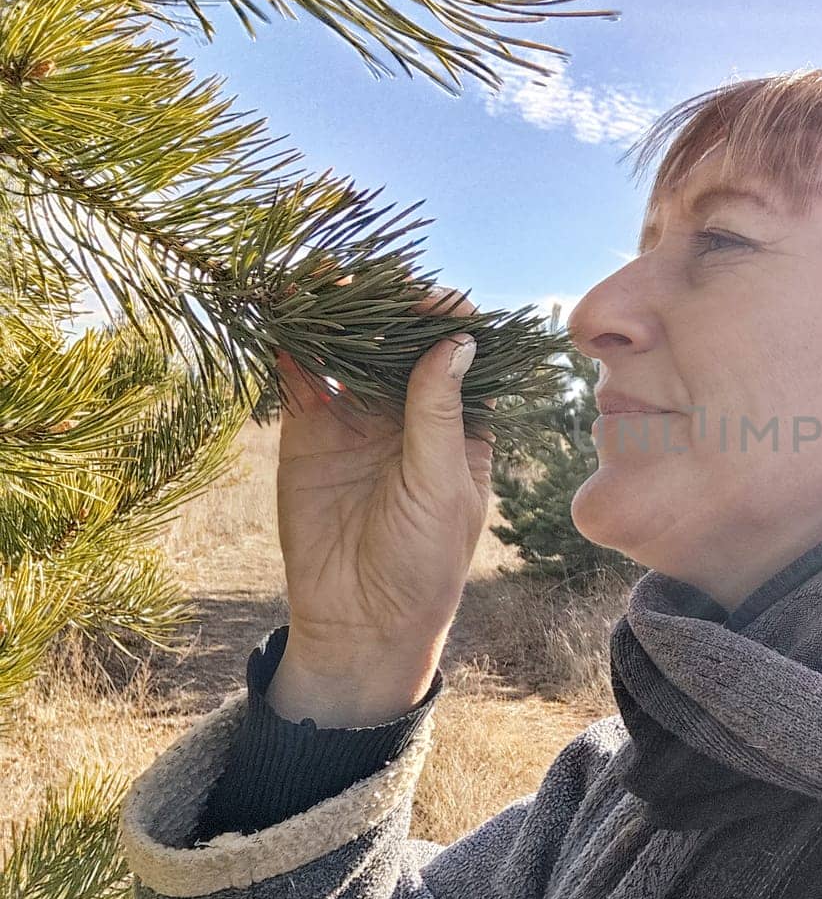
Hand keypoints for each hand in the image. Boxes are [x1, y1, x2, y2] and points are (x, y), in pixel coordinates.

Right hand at [269, 287, 492, 726]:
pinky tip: (284, 316)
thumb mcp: (442, 487)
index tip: (431, 298)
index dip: (445, 320)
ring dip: (336, 315)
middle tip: (366, 276)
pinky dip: (291, 344)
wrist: (361, 622)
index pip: (458, 353)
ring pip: (347, 348)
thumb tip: (459, 341)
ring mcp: (358, 415)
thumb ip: (439, 414)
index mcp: (462, 421)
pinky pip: (301, 375)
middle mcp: (410, 409)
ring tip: (320, 281)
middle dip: (385, 305)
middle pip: (399, 339)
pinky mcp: (309, 430)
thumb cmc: (424, 562)